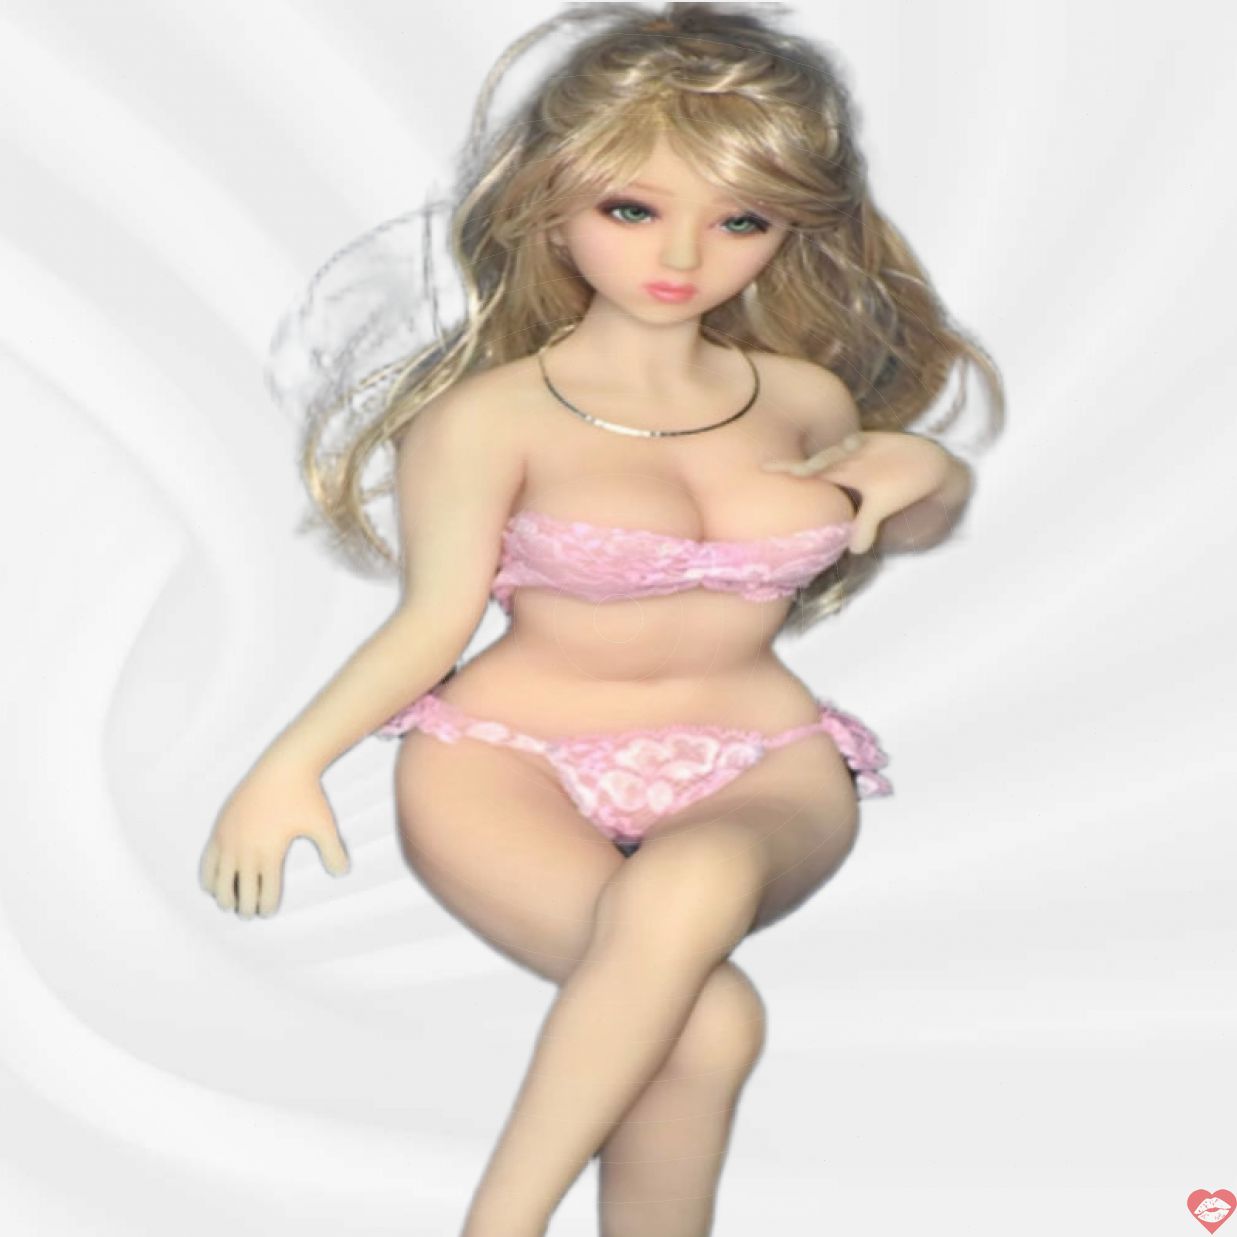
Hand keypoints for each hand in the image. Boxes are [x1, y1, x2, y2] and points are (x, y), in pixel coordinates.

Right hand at [199, 762, 350, 917]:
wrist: (283, 766)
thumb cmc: (305, 795)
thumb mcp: (324, 824)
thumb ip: (333, 851)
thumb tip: (342, 873)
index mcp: (269, 853)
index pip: (264, 895)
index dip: (265, 908)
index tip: (267, 911)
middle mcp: (245, 849)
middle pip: (240, 893)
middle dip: (245, 907)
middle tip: (250, 912)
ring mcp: (228, 839)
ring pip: (219, 883)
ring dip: (225, 896)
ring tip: (232, 902)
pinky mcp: (219, 829)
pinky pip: (207, 863)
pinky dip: (209, 879)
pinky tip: (214, 886)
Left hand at [761, 430, 953, 553]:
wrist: (930, 466)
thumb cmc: (900, 486)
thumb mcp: (881, 509)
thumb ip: (867, 525)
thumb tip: (855, 551)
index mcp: (842, 475)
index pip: (809, 474)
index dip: (787, 471)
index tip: (764, 471)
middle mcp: (846, 461)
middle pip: (816, 462)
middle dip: (798, 467)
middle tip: (777, 472)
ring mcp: (860, 450)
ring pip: (836, 453)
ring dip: (823, 459)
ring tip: (804, 470)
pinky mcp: (877, 440)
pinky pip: (863, 442)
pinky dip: (855, 445)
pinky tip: (852, 445)